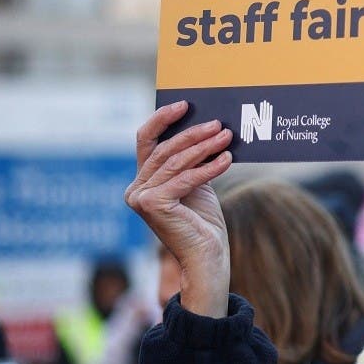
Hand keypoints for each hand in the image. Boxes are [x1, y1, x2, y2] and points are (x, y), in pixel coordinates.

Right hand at [125, 101, 233, 317]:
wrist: (207, 259)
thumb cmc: (203, 223)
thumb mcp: (196, 184)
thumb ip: (192, 161)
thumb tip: (208, 128)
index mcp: (142, 182)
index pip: (147, 141)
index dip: (163, 119)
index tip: (184, 104)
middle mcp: (135, 190)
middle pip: (164, 149)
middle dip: (194, 134)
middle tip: (219, 124)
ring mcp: (141, 198)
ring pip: (176, 162)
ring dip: (205, 147)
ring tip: (227, 136)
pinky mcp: (153, 206)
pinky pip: (186, 178)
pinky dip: (209, 167)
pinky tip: (227, 159)